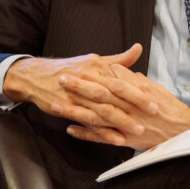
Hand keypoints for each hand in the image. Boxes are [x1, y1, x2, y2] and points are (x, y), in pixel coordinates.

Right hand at [3, 44, 153, 144]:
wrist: (34, 76)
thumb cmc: (67, 69)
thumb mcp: (91, 60)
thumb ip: (117, 60)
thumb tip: (137, 49)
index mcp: (95, 66)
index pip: (120, 79)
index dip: (137, 90)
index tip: (154, 98)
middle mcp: (86, 79)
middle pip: (113, 94)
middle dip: (134, 105)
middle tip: (153, 114)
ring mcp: (75, 95)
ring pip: (102, 110)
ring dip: (121, 121)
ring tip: (138, 130)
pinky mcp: (66, 108)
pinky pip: (87, 122)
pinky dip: (102, 132)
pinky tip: (115, 139)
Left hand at [63, 63, 189, 149]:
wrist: (184, 133)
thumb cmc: (169, 109)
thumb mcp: (155, 88)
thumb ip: (133, 79)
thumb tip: (115, 68)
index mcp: (138, 93)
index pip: (112, 80)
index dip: (94, 74)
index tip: (77, 66)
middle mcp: (130, 109)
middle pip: (101, 96)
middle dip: (79, 87)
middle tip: (61, 79)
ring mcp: (126, 126)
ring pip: (96, 118)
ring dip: (75, 111)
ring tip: (56, 104)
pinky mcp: (124, 141)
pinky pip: (102, 138)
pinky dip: (85, 134)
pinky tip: (69, 129)